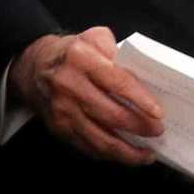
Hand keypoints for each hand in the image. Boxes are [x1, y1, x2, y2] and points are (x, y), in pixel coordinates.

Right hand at [10, 27, 165, 164]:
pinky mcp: (59, 128)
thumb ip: (118, 51)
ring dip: (127, 151)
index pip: (117, 81)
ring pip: (100, 139)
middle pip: (111, 114)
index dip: (140, 99)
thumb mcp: (94, 38)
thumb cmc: (73, 53)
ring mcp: (63, 110)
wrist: (34, 68)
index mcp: (81, 59)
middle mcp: (69, 86)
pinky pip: (88, 147)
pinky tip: (126, 155)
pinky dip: (110, 154)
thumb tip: (144, 76)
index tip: (159, 112)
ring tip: (148, 154)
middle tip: (158, 131)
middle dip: (139, 126)